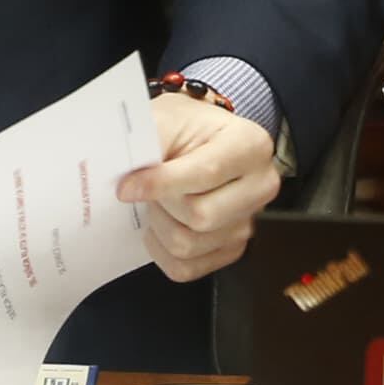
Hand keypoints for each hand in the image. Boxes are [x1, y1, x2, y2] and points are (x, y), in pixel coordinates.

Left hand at [119, 89, 279, 283]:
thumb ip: (148, 139)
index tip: (126, 187)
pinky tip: (162, 223)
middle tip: (147, 187)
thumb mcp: (167, 116)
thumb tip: (123, 174)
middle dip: (162, 203)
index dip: (160, 183)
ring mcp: (248, 221)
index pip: (205, 174)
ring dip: (160, 224)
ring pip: (189, 245)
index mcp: (251, 145)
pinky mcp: (232, 249)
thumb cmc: (182, 126)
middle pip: (201, 216)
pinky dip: (162, 250)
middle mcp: (260, 185)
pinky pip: (187, 268)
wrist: (196, 140)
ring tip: (157, 201)